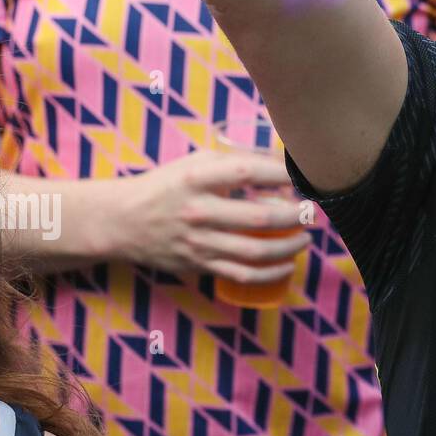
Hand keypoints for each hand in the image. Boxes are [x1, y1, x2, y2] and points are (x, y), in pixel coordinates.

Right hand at [116, 151, 311, 285]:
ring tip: (307, 237)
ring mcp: (199, 243)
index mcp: (198, 178)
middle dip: (296, 216)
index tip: (305, 175)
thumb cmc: (167, 185)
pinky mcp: (199, 265)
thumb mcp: (196, 163)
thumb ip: (235, 161)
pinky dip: (271, 272)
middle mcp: (199, 211)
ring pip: (255, 251)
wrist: (121, 221)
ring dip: (290, 246)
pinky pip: (242, 274)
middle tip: (314, 211)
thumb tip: (282, 162)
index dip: (282, 174)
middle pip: (260, 218)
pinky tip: (288, 264)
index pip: (248, 172)